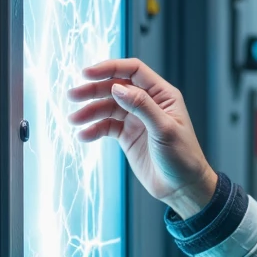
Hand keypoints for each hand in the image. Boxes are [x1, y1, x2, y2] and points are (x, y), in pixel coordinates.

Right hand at [67, 58, 216, 214]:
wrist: (182, 188)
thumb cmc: (183, 157)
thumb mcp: (164, 129)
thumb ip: (142, 106)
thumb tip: (117, 88)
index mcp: (162, 95)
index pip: (133, 70)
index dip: (110, 68)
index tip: (87, 73)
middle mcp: (148, 103)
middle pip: (115, 87)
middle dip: (93, 90)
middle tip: (73, 95)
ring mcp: (136, 119)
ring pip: (108, 107)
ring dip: (90, 111)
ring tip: (74, 120)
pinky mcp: (127, 135)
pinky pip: (106, 126)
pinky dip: (94, 129)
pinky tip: (84, 135)